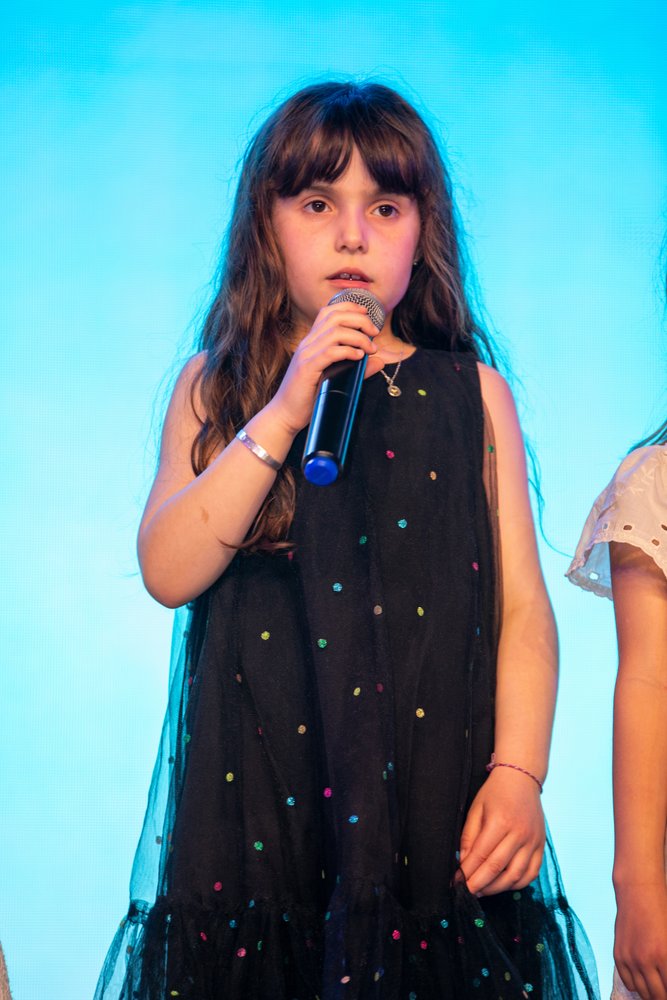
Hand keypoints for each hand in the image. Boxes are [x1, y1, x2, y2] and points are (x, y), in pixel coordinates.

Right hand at [268, 302, 385, 435]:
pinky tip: (358, 357)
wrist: (285, 414)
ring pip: (335, 332)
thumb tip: (379, 361)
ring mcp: (306, 355)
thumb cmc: (309, 397)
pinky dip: (347, 351)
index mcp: (312, 341)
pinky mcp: (307, 369)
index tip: (368, 315)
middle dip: (359, 319)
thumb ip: (357, 368)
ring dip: (358, 336)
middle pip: (335, 316)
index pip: (329, 312)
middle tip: (375, 332)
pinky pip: (330, 352)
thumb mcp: (335, 378)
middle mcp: (308, 343)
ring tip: (370, 349)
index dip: (350, 307)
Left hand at [458, 767, 544, 895]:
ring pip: (515, 876)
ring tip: (482, 891)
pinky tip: (503, 885)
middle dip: (479, 884)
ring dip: (497, 888)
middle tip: (466, 893)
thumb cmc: (495, 793)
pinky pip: (531, 873)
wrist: (522, 779)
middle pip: (497, 868)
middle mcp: (519, 833)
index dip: (467, 873)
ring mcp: (533, 841)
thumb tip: (463, 863)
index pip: (481, 856)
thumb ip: (469, 837)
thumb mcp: (476, 809)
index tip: (456, 882)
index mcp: (500, 822)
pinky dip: (517, 884)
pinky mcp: (541, 846)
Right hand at [614, 881, 666, 998]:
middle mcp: (646, 961)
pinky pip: (627, 982)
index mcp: (664, 956)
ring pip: (642, 992)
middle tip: (665, 991)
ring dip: (651, 993)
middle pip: (657, 995)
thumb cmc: (662, 911)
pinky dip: (636, 986)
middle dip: (663, 995)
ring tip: (656, 988)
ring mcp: (630, 958)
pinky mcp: (619, 955)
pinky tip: (643, 980)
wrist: (638, 891)